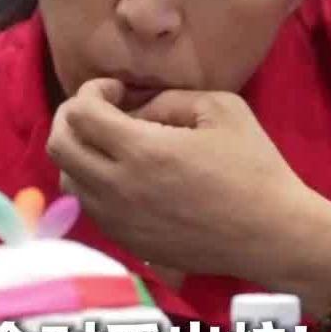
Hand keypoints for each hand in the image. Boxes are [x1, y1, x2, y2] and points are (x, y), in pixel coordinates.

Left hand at [46, 79, 323, 283]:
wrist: (272, 236)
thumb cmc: (254, 167)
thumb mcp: (220, 108)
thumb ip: (167, 98)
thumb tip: (134, 107)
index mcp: (141, 151)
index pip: (79, 113)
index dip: (91, 91)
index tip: (118, 91)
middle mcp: (117, 187)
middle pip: (58, 145)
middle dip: (71, 118)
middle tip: (100, 111)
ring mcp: (117, 219)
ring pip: (66, 178)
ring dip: (79, 152)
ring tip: (111, 144)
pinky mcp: (126, 240)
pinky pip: (88, 205)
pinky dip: (92, 182)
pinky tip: (124, 174)